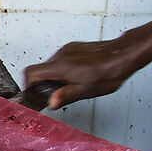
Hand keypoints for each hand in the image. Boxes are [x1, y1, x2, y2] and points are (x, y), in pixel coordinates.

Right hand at [21, 38, 141, 109]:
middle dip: (44, 83)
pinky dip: (65, 69)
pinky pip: (63, 59)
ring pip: (53, 64)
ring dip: (55, 76)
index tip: (32, 93)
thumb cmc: (108, 72)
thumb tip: (51, 102)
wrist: (124, 55)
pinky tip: (78, 76)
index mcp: (60, 67)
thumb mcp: (85, 90)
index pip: (31, 72)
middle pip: (41, 68)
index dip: (27, 85)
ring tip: (70, 85)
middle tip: (52, 94)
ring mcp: (69, 50)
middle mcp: (61, 55)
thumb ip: (65, 96)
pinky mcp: (76, 48)